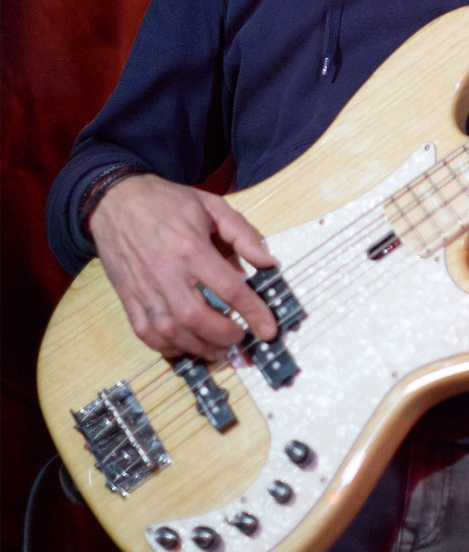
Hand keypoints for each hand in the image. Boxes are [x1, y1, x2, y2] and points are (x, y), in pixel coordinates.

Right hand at [89, 173, 278, 361]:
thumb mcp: (212, 205)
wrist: (115, 201)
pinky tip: (186, 347)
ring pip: (171, 332)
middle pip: (197, 318)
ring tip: (219, 349)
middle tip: (241, 337)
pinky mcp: (128, 298)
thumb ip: (242, 234)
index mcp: (191, 248)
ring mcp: (144, 289)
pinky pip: (146, 333)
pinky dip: (167, 348)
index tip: (269, 330)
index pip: (229, 288)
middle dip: (224, 335)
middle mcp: (166, 273)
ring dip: (199, 348)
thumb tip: (268, 262)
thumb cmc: (167, 202)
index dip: (253, 312)